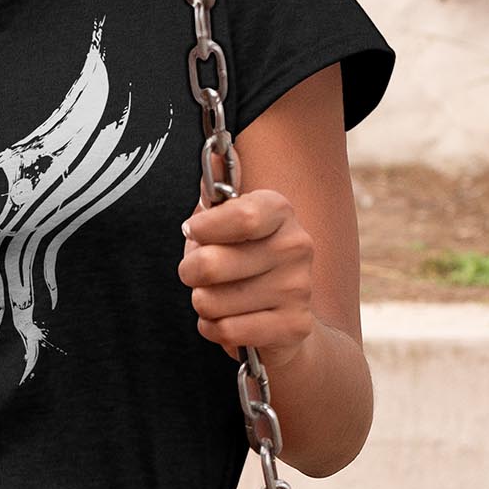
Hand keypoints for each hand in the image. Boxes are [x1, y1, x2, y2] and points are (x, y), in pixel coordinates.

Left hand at [178, 186, 316, 372]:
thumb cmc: (242, 262)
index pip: (241, 216)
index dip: (204, 229)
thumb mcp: (227, 223)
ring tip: (219, 297)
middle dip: (189, 272)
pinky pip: (225, 330)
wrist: (284, 320)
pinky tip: (226, 321)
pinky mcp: (294, 326)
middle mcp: (296, 246)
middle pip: (210, 264)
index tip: (192, 232)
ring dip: (202, 303)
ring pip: (211, 301)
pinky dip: (213, 328)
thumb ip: (215, 195)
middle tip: (196, 273)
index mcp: (280, 211)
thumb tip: (213, 158)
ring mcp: (298, 288)